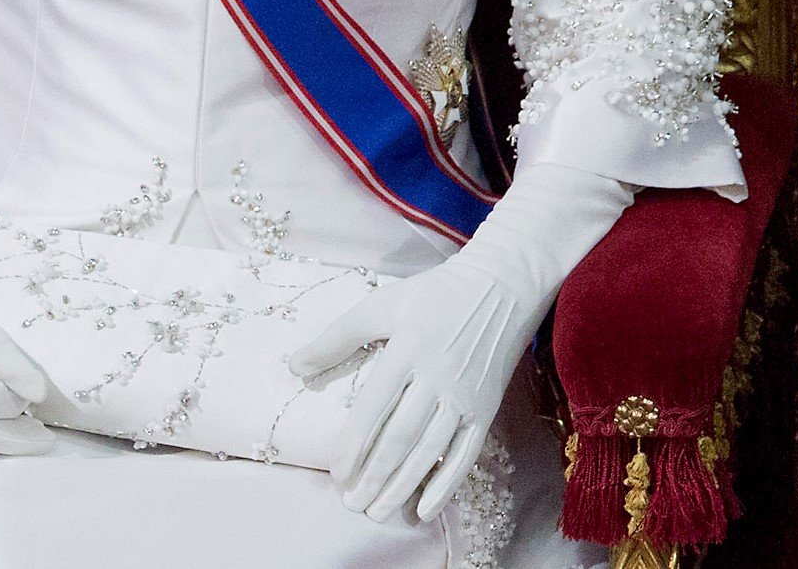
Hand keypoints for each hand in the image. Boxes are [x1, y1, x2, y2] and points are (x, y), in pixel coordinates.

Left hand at [292, 254, 522, 523]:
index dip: (354, 445)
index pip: (375, 406)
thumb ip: (338, 336)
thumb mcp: (384, 304)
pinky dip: (446, 484)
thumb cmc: (436, 295)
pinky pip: (465, 452)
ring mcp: (464, 394)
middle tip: (351, 505)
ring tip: (377, 511)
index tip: (337, 475)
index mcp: (409, 348)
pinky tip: (425, 509)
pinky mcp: (485, 407)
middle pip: (401, 436)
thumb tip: (294, 366)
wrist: (503, 286)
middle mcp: (438, 375)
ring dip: (402, 486)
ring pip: (430, 450)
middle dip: (375, 476)